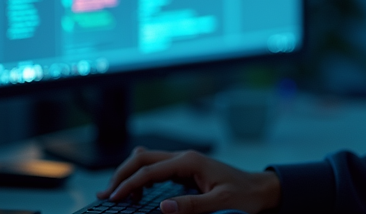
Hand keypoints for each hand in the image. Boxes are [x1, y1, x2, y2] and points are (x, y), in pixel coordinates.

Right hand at [97, 147, 280, 213]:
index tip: (114, 198)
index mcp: (189, 161)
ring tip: (116, 193)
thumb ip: (192, 205)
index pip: (150, 170)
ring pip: (147, 161)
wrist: (258, 188)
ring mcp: (184, 161)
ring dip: (129, 174)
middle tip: (106, 194)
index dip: (129, 184)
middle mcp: (184, 157)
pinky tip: (135, 191)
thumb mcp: (220, 202)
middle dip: (121, 174)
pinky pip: (156, 168)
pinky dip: (141, 177)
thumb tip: (163, 207)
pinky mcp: (185, 169)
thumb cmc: (243, 193)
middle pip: (142, 159)